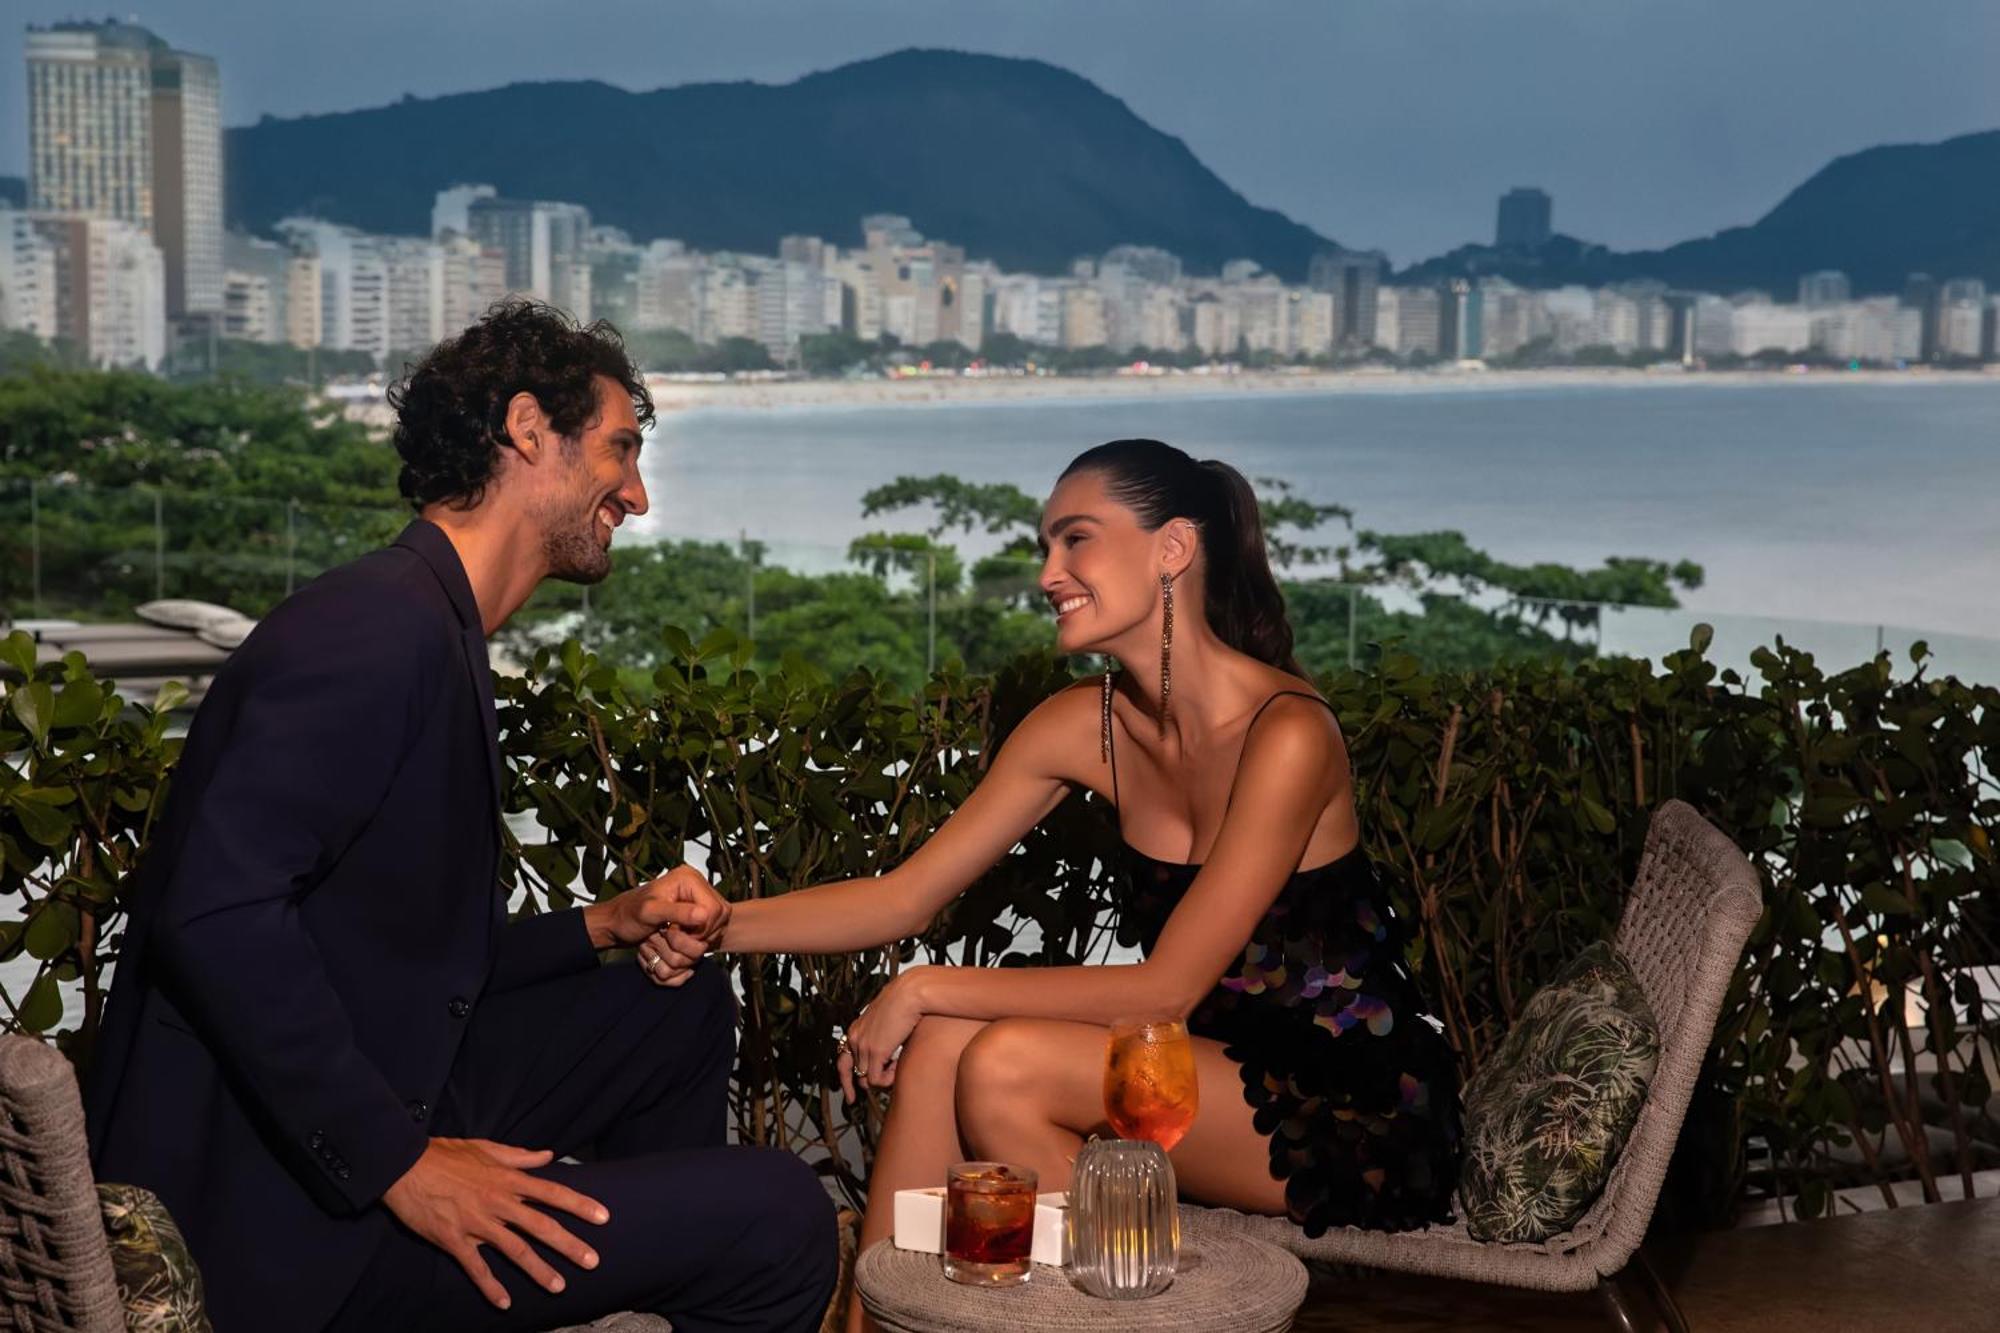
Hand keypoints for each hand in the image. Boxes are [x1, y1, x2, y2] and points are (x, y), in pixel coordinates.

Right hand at [381, 1137, 609, 1310]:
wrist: (403, 1166)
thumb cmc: (445, 1155)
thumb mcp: (485, 1148)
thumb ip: (519, 1155)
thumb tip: (547, 1156)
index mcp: (507, 1180)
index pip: (552, 1193)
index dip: (580, 1205)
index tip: (603, 1217)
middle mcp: (498, 1203)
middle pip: (541, 1226)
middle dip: (569, 1245)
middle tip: (592, 1261)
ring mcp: (477, 1223)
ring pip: (515, 1250)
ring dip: (539, 1270)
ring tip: (559, 1286)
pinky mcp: (454, 1240)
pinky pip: (476, 1267)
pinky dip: (490, 1286)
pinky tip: (505, 1303)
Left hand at [588, 867, 731, 986]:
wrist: (619, 921)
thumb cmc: (629, 914)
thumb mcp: (649, 913)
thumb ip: (676, 912)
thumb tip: (704, 915)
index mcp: (688, 878)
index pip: (714, 909)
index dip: (699, 928)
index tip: (675, 933)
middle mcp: (697, 883)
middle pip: (719, 917)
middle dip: (698, 933)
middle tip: (672, 935)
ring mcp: (699, 896)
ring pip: (717, 925)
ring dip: (697, 937)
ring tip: (674, 935)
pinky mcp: (698, 909)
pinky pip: (711, 928)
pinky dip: (697, 937)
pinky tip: (680, 936)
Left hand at [838, 968, 928, 1100]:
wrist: (910, 993)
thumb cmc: (906, 1004)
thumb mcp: (888, 1024)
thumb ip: (882, 1039)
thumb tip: (887, 1057)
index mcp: (856, 1029)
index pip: (842, 1059)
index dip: (845, 1078)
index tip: (851, 1093)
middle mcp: (855, 1038)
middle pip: (850, 1073)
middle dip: (855, 1087)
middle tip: (856, 1100)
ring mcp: (863, 1045)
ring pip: (865, 1079)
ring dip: (882, 1078)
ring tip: (897, 1067)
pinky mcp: (875, 1051)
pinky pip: (876, 1079)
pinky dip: (888, 1079)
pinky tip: (899, 1065)